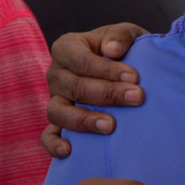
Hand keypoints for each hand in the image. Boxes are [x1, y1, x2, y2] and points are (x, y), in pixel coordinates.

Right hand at [41, 23, 147, 157]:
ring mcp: (55, 99)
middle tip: (136, 98)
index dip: (107, 70)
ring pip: (58, 111)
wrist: (126, 68)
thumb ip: (120, 36)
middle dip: (107, 94)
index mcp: (67, 48)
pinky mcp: (58, 122)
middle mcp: (56, 74)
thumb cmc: (124, 49)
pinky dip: (54, 144)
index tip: (134, 77)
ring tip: (111, 125)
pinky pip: (48, 135)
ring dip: (84, 120)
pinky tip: (69, 151)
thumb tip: (112, 50)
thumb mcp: (126, 34)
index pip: (81, 60)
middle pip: (74, 87)